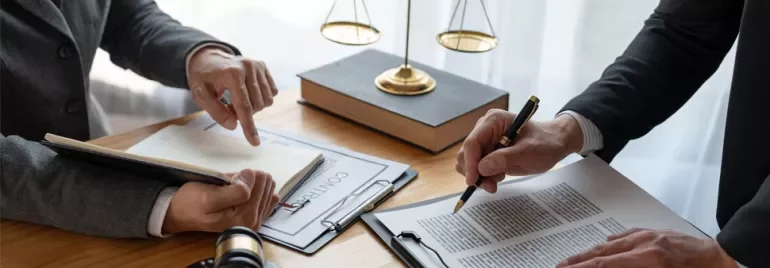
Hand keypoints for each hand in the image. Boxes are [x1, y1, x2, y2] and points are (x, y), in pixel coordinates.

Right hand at [162, 169, 279, 233]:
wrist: (181, 214)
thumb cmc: (191, 203)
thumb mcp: (208, 196)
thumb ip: (234, 190)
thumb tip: (253, 176)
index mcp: (244, 218)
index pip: (260, 184)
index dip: (246, 175)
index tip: (232, 178)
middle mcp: (253, 223)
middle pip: (267, 186)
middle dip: (250, 180)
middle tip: (231, 184)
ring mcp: (255, 221)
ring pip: (268, 189)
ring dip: (252, 184)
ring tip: (234, 187)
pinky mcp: (255, 218)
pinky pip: (268, 197)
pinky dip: (258, 189)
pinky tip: (248, 190)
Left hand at [187, 46, 278, 145]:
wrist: (208, 58)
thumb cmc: (203, 77)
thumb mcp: (200, 96)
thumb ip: (216, 111)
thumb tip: (234, 125)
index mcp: (232, 73)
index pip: (244, 106)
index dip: (249, 126)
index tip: (254, 142)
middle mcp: (249, 67)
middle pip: (256, 105)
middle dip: (244, 113)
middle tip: (229, 108)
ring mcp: (258, 66)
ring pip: (266, 101)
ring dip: (253, 107)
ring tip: (237, 100)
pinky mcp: (264, 67)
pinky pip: (271, 92)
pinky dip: (260, 98)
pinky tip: (248, 94)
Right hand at [455, 109, 583, 192]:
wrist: (554, 144)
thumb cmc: (545, 143)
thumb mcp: (528, 152)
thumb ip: (505, 158)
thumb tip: (481, 168)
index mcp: (493, 121)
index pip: (473, 142)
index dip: (470, 162)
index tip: (473, 181)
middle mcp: (484, 129)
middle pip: (466, 153)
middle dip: (474, 172)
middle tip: (490, 186)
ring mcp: (485, 141)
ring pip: (468, 162)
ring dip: (479, 176)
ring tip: (497, 182)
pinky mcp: (487, 153)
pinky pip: (476, 168)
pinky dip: (483, 177)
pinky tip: (499, 178)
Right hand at [556, 228, 737, 267]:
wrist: (731, 260)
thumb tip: (607, 267)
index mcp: (649, 258)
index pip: (603, 264)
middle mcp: (646, 243)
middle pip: (602, 251)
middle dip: (577, 260)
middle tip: (559, 265)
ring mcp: (652, 236)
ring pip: (613, 242)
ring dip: (590, 251)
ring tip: (573, 259)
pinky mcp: (659, 233)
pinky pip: (629, 235)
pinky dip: (613, 241)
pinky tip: (605, 243)